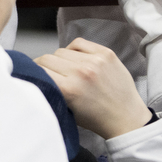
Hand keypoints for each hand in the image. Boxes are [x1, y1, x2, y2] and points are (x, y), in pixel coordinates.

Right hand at [35, 38, 151, 139]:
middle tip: (52, 75)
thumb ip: (52, 90)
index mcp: (69, 89)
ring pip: (61, 50)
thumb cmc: (95, 118)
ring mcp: (94, 60)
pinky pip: (78, 43)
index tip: (36, 75)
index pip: (40, 68)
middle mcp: (80, 72)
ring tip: (67, 70)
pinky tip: (77, 59)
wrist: (126, 117)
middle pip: (48, 58)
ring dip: (60, 60)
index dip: (35, 72)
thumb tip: (37, 74)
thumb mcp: (67, 110)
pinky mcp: (105, 53)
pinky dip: (74, 50)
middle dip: (46, 66)